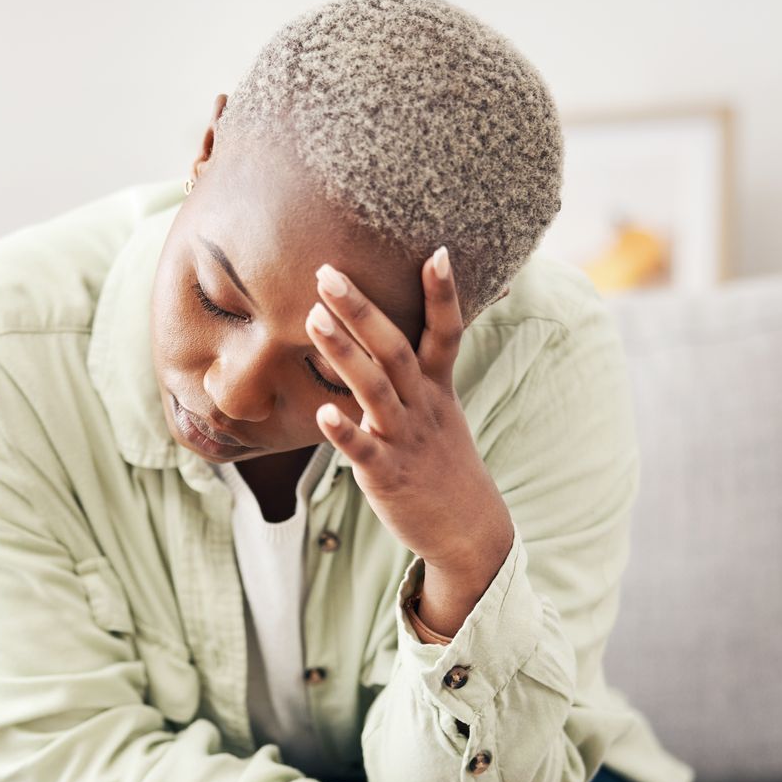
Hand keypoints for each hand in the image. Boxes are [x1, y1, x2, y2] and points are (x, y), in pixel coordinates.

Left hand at [307, 247, 509, 570]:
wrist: (468, 529)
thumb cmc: (442, 462)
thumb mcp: (439, 410)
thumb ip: (419, 371)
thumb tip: (393, 330)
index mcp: (436, 388)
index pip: (445, 333)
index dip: (443, 295)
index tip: (438, 252)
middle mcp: (422, 406)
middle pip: (395, 350)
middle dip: (361, 310)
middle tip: (327, 272)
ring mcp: (405, 439)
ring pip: (376, 390)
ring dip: (344, 354)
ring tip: (313, 320)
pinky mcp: (387, 474)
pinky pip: (364, 449)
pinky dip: (344, 431)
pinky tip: (323, 411)